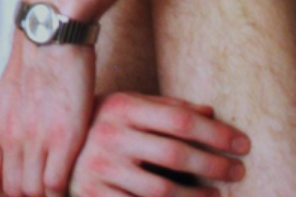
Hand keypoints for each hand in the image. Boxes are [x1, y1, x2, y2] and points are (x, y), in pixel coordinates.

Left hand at [0, 33, 94, 196]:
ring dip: (48, 194)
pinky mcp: (64, 138)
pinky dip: (66, 190)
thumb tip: (16, 145)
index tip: (27, 185)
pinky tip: (76, 179)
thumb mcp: (8, 97)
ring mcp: (35, 140)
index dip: (8, 191)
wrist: (50, 34)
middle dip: (30, 196)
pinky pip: (57, 184)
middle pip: (13, 192)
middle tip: (48, 188)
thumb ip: (9, 124)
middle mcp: (9, 139)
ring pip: (33, 192)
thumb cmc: (36, 62)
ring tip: (62, 185)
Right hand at [70, 92, 250, 196]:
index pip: (180, 120)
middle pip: (176, 154)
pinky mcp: (94, 195)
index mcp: (121, 108)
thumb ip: (167, 108)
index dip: (217, 134)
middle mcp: (109, 136)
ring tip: (217, 195)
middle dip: (215, 166)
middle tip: (239, 171)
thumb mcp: (128, 107)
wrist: (51, 149)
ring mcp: (100, 168)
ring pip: (162, 190)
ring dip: (197, 196)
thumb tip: (210, 112)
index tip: (244, 144)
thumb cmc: (100, 125)